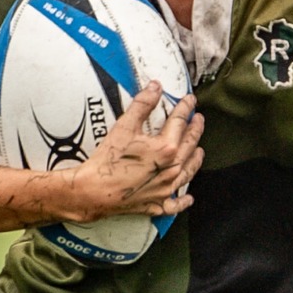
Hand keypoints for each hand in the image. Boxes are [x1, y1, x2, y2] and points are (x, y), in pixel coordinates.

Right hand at [70, 84, 203, 220]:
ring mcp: (165, 189)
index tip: (190, 101)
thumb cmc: (107, 161)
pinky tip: (188, 197)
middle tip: (199, 120)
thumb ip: (142, 105)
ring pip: (188, 173)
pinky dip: (183, 200)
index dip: (185, 108)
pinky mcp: (156, 204)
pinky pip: (175, 203)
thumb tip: (155, 88)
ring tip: (199, 151)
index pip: (180, 122)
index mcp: (167, 149)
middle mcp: (171, 170)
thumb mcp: (124, 127)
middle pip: (189, 146)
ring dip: (195, 160)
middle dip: (195, 130)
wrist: (93, 191)